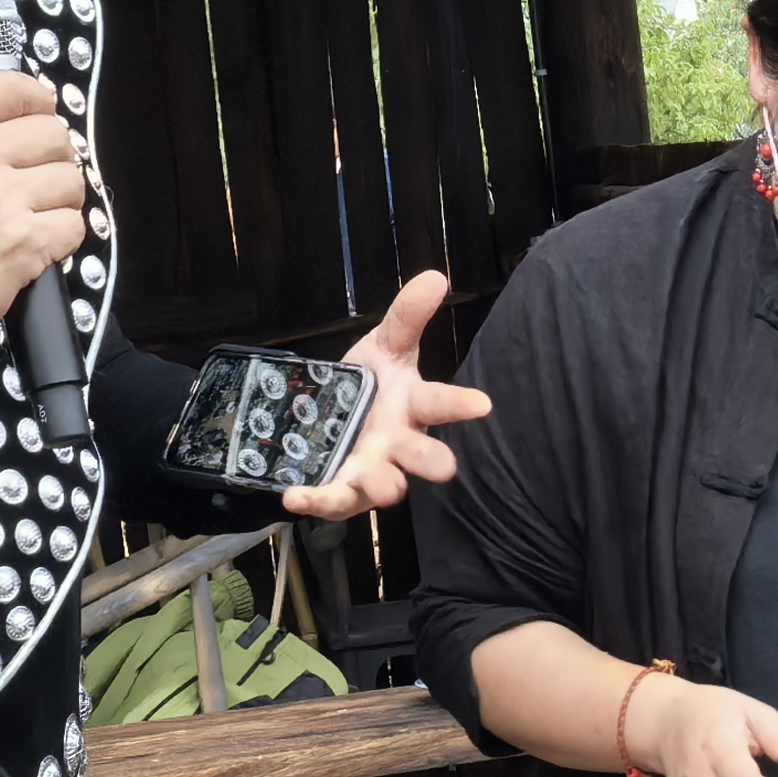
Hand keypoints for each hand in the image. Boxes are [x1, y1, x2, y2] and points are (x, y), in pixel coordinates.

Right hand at [0, 66, 82, 321]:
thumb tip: (21, 117)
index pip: (7, 87)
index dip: (36, 99)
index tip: (40, 115)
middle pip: (54, 134)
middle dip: (53, 159)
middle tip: (35, 180)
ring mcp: (2, 199)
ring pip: (71, 179)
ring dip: (60, 200)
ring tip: (33, 214)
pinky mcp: (26, 240)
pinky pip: (74, 224)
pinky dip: (62, 237)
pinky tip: (36, 242)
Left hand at [289, 269, 494, 520]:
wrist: (329, 418)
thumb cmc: (369, 386)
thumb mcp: (383, 345)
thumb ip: (407, 315)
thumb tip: (435, 276)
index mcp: (413, 406)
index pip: (442, 403)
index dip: (461, 405)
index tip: (481, 405)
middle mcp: (399, 444)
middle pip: (424, 455)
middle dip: (431, 459)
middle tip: (445, 466)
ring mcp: (373, 471)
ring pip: (387, 486)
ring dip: (381, 484)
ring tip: (370, 478)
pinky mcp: (343, 492)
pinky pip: (333, 501)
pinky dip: (316, 500)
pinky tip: (295, 495)